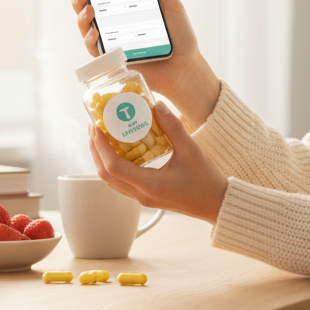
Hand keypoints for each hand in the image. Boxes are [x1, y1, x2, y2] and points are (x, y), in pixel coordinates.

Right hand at [66, 0, 220, 126]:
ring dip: (81, 16)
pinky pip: (94, 49)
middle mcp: (114, 25)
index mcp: (124, 10)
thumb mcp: (171, 4)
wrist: (185, 67)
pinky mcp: (112, 60)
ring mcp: (111, 42)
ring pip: (85, 28)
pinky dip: (90, 39)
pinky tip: (95, 31)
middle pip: (86, 9)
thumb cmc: (180, 37)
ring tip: (89, 6)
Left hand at [88, 100, 227, 225]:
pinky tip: (119, 150)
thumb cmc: (206, 180)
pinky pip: (121, 181)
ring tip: (101, 137)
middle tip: (94, 127)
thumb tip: (157, 105)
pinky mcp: (146, 196)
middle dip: (96, 150)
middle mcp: (141, 194)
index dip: (100, 146)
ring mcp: (142, 197)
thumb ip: (173, 127)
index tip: (96, 127)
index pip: (113, 166)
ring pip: (111, 180)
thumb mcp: (191, 150)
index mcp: (148, 185)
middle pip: (105, 174)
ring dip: (102, 158)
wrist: (216, 204)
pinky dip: (114, 165)